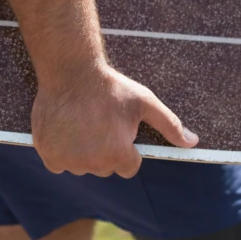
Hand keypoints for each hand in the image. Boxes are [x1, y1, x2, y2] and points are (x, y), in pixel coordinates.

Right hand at [31, 63, 198, 177]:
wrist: (71, 71)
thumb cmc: (111, 87)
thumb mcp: (145, 103)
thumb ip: (170, 126)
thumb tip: (193, 142)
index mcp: (118, 156)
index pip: (128, 167)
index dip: (125, 148)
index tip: (118, 129)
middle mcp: (92, 164)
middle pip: (104, 168)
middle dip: (104, 151)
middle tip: (99, 123)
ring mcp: (68, 160)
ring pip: (80, 166)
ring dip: (81, 152)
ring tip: (81, 124)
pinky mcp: (47, 154)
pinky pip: (58, 163)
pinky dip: (60, 152)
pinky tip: (66, 130)